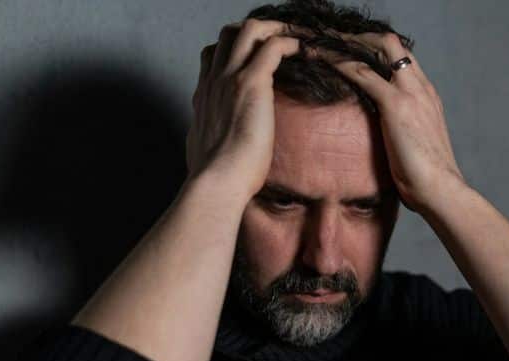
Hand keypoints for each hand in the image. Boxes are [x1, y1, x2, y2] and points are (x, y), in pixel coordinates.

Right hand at [185, 19, 305, 197]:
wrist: (217, 182)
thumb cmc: (217, 178)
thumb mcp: (207, 151)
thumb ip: (213, 138)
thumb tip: (218, 147)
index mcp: (204, 96)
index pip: (212, 55)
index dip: (234, 49)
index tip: (256, 57)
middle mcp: (214, 81)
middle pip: (229, 34)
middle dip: (255, 32)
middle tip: (280, 42)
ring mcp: (230, 78)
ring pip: (250, 30)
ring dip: (275, 29)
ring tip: (296, 38)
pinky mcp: (251, 83)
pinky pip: (273, 46)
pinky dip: (290, 42)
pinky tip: (304, 51)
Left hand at [319, 33, 465, 214]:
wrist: (441, 190)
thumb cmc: (427, 179)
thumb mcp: (414, 147)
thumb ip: (402, 133)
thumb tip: (385, 142)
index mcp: (427, 97)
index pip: (403, 59)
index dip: (377, 51)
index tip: (354, 54)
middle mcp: (422, 88)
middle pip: (392, 44)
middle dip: (362, 38)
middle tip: (334, 42)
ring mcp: (411, 93)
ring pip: (378, 48)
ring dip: (348, 43)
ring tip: (322, 43)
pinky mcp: (397, 104)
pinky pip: (363, 72)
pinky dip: (340, 62)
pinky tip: (321, 59)